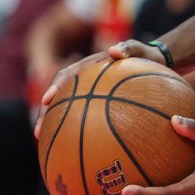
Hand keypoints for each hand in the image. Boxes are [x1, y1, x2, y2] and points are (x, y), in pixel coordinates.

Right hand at [35, 40, 164, 138]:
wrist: (156, 61)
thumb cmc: (147, 55)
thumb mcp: (140, 48)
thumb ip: (128, 47)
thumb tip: (114, 50)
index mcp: (90, 66)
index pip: (67, 75)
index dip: (54, 87)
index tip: (46, 101)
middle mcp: (85, 79)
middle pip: (59, 97)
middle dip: (46, 114)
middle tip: (38, 132)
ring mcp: (90, 92)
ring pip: (67, 109)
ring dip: (54, 124)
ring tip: (45, 143)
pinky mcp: (98, 103)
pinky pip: (83, 116)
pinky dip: (75, 128)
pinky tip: (74, 147)